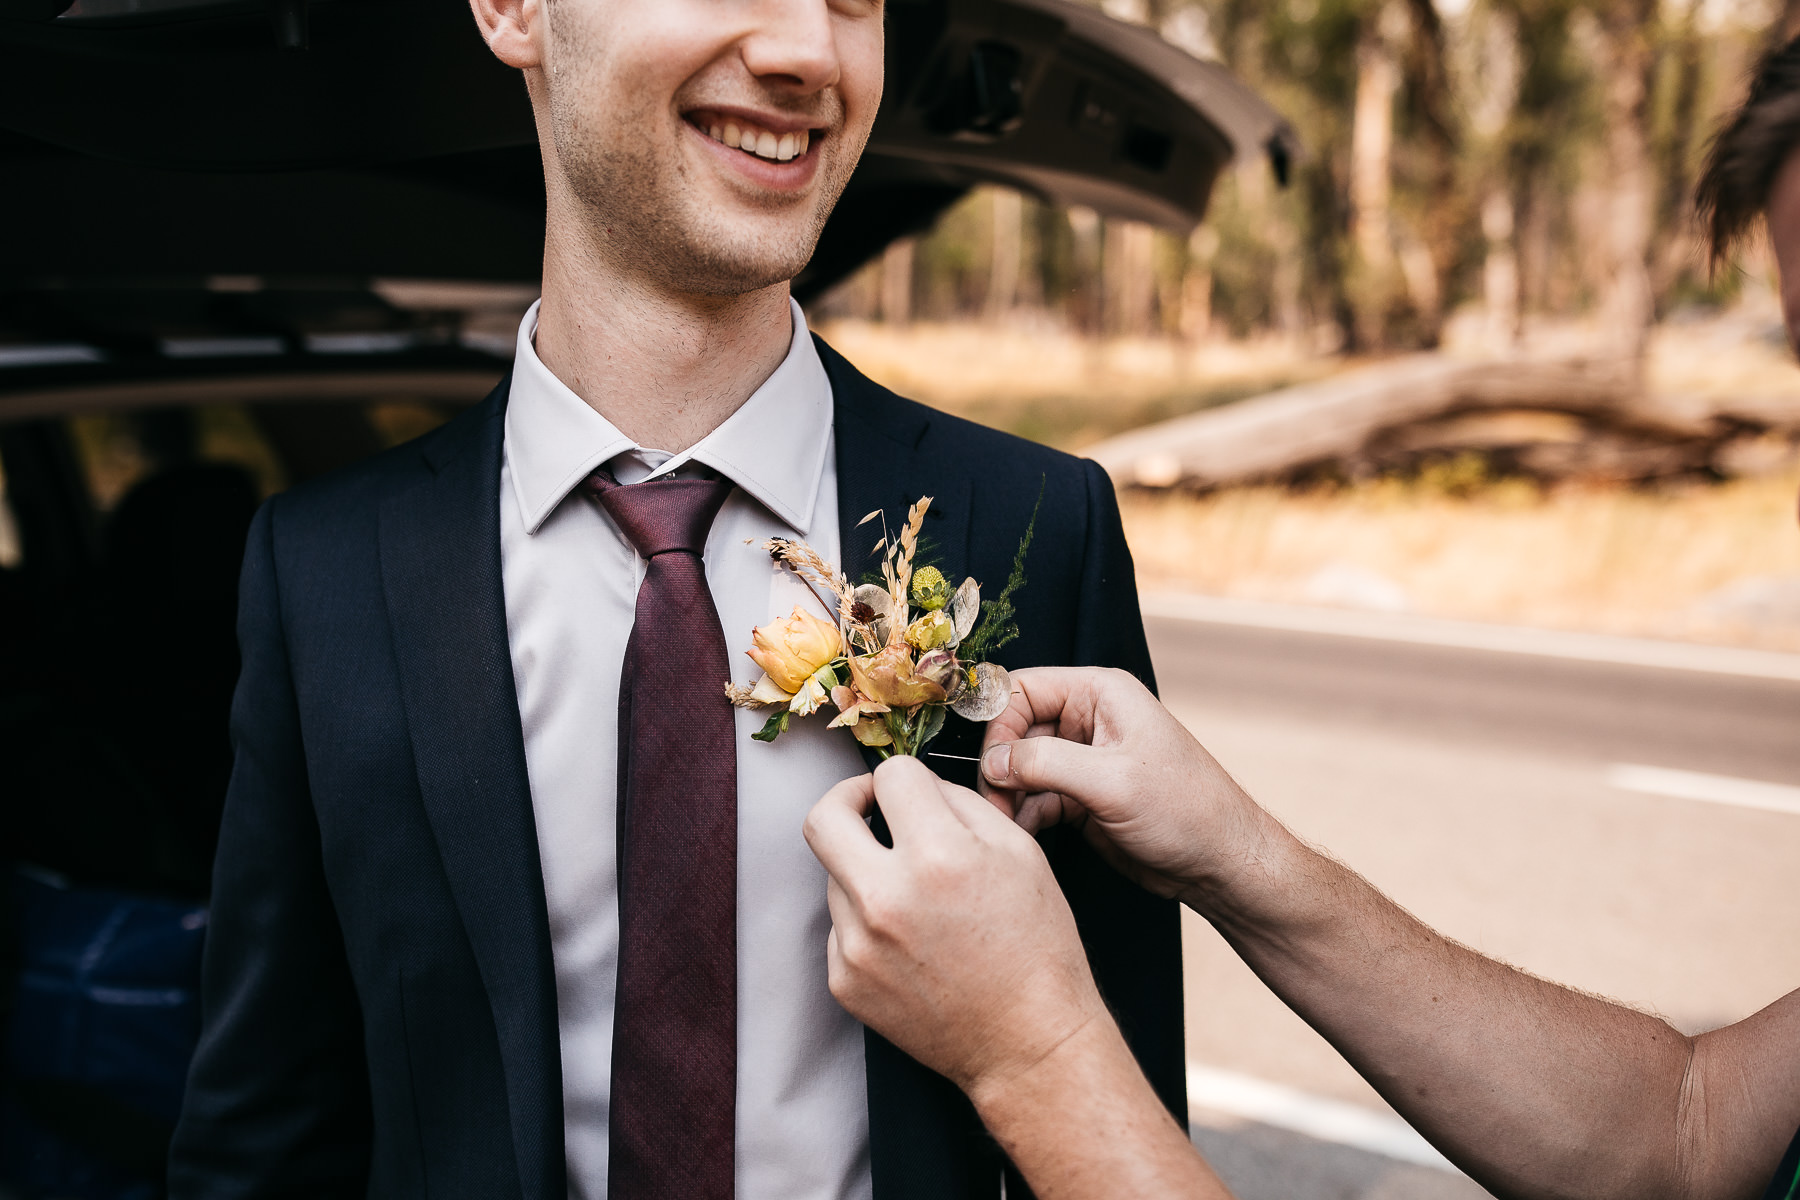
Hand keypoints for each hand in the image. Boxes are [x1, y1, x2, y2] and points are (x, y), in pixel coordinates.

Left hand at [802, 756, 1107, 1096]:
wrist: (1028, 1043)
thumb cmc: (1036, 950)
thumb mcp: (1021, 853)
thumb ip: (961, 803)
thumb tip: (918, 785)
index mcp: (939, 858)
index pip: (889, 776)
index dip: (905, 777)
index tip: (910, 792)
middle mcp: (887, 899)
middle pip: (823, 817)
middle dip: (847, 798)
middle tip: (870, 808)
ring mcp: (858, 945)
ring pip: (834, 874)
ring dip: (865, 868)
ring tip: (914, 897)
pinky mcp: (844, 980)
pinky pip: (839, 925)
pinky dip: (866, 920)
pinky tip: (909, 940)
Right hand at [977, 667, 1272, 904]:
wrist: (1220, 863)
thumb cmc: (1186, 810)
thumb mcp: (1112, 782)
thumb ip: (1046, 764)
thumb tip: (993, 762)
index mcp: (1101, 694)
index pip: (1023, 689)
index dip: (999, 724)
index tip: (990, 765)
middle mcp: (1089, 720)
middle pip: (1015, 729)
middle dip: (999, 765)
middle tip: (993, 802)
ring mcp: (1084, 760)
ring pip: (1021, 767)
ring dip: (1007, 794)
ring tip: (1006, 822)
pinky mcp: (1082, 796)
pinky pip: (1035, 796)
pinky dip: (1023, 814)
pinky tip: (1022, 832)